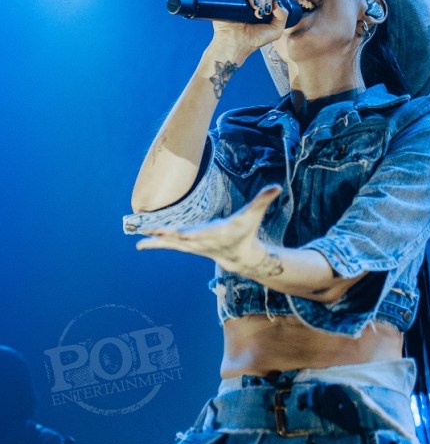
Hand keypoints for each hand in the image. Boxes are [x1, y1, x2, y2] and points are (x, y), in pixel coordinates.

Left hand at [136, 185, 282, 274]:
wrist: (239, 256)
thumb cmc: (245, 232)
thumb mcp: (254, 215)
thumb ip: (263, 200)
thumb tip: (277, 186)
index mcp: (215, 233)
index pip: (203, 233)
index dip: (192, 234)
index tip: (180, 233)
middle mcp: (201, 241)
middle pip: (182, 238)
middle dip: (168, 235)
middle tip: (153, 231)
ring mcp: (193, 245)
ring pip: (171, 243)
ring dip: (155, 241)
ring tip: (139, 241)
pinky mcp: (187, 245)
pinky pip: (168, 244)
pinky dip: (155, 243)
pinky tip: (140, 244)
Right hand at [211, 0, 288, 54]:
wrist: (238, 45)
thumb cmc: (255, 39)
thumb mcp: (276, 30)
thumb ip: (283, 15)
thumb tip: (276, 0)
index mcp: (260, 4)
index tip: (272, 10)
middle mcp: (249, 0)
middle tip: (266, 12)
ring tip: (259, 12)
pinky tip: (254, 6)